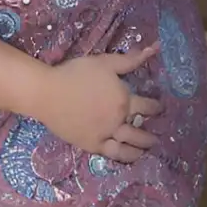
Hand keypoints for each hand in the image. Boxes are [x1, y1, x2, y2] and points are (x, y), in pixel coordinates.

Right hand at [33, 44, 162, 163]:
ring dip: (141, 148)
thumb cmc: (75, 74)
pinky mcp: (91, 145)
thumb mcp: (104, 62)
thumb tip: (154, 49)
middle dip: (151, 134)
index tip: (160, 109)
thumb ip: (130, 59)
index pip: (147, 106)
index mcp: (124, 99)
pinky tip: (128, 156)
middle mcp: (118, 120)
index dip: (156, 108)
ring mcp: (105, 135)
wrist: (47, 93)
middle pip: (141, 130)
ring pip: (130, 147)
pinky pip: (113, 154)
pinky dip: (124, 157)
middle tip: (157, 137)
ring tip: (146, 149)